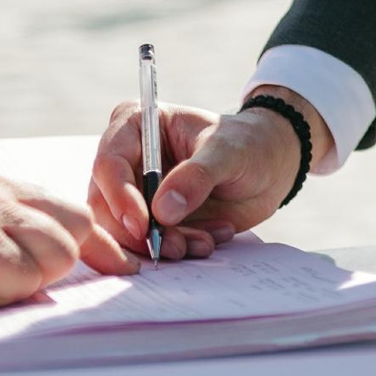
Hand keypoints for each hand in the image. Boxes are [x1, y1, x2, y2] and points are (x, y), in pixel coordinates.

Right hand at [89, 96, 310, 259]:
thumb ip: (197, 176)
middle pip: (105, 206)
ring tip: (204, 242)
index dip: (120, 197)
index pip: (109, 163)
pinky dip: (178, 250)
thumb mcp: (229, 152)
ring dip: (162, 246)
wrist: (271, 165)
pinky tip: (210, 239)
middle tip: (176, 246)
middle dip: (139, 233)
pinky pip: (149, 246)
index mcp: (136, 125)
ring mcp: (136, 193)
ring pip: (125, 233)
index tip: (144, 225)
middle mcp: (128, 160)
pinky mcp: (152, 220)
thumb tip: (162, 210)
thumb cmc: (248, 143)